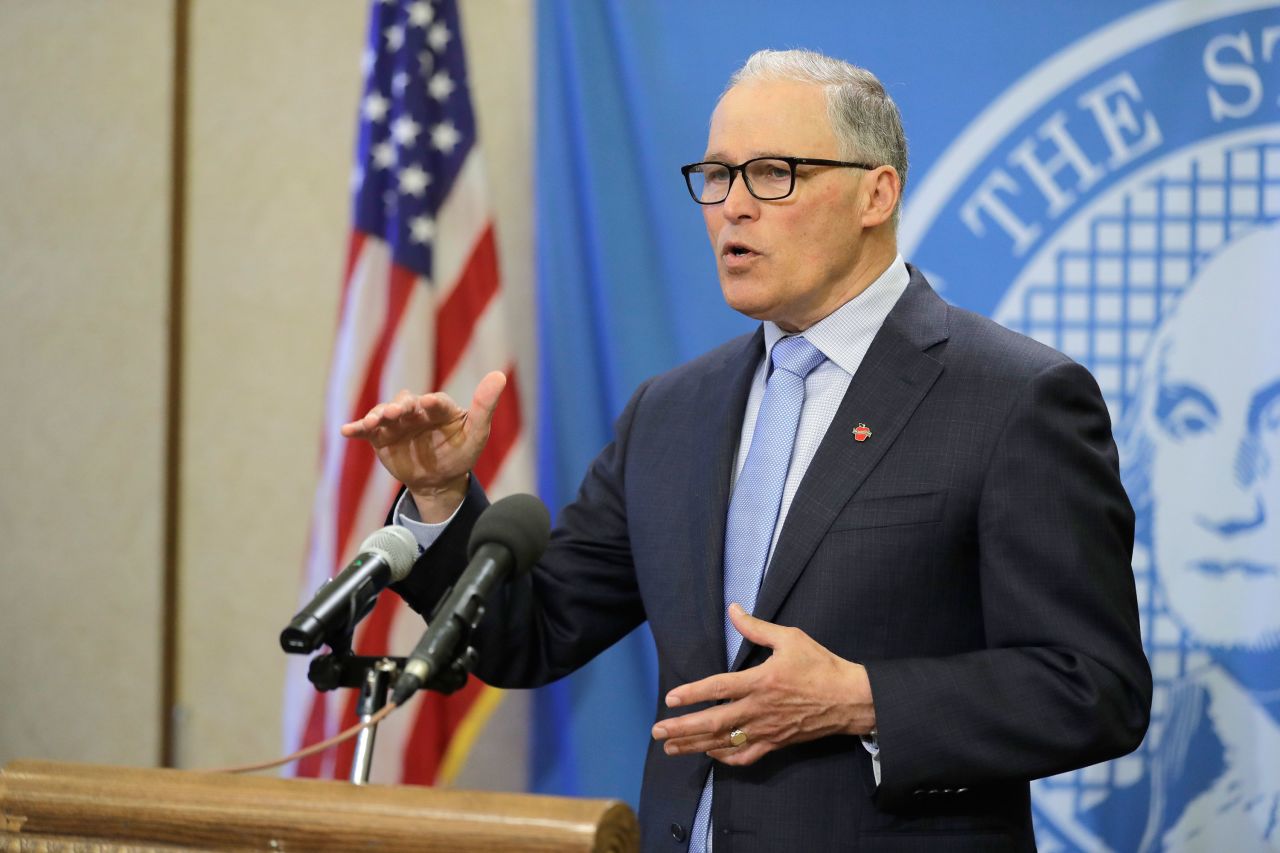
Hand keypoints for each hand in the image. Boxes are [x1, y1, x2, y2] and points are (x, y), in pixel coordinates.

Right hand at [339, 371, 506, 520]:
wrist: (440, 479)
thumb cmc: (461, 452)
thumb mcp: (477, 433)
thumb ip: (485, 406)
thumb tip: (500, 375)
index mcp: (440, 407)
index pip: (436, 402)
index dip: (432, 402)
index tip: (427, 403)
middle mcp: (416, 410)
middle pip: (405, 403)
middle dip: (400, 406)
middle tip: (396, 412)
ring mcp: (397, 423)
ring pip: (384, 414)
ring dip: (377, 415)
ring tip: (374, 422)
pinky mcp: (381, 438)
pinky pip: (367, 431)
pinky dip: (357, 429)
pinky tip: (346, 431)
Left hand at [651, 604, 875, 765]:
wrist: (850, 699)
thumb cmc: (820, 665)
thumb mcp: (790, 638)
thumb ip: (756, 627)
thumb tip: (732, 609)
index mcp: (760, 681)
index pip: (718, 688)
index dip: (692, 693)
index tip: (671, 699)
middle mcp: (759, 709)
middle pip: (714, 722)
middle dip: (683, 728)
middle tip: (658, 731)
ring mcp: (767, 730)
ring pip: (725, 743)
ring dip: (695, 746)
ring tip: (670, 748)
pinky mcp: (776, 744)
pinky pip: (746, 757)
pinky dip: (725, 758)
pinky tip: (710, 754)